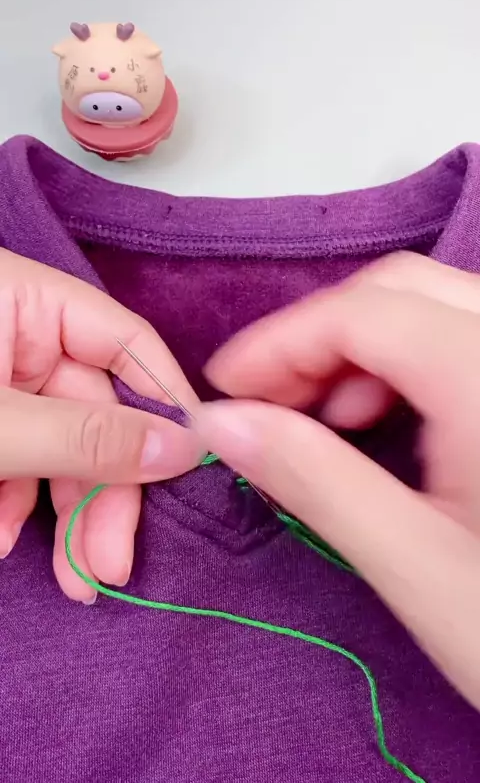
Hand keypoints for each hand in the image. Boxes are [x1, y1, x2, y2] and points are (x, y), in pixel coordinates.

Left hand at [0, 250, 201, 602]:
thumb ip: (84, 436)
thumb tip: (182, 446)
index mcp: (26, 300)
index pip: (126, 344)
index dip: (165, 406)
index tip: (190, 469)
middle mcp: (20, 333)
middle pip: (96, 412)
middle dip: (104, 492)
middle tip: (110, 563)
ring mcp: (0, 378)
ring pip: (58, 445)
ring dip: (61, 513)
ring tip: (67, 576)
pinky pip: (18, 456)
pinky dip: (16, 502)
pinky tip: (2, 539)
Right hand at [195, 252, 479, 710]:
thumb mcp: (414, 562)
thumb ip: (313, 480)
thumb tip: (221, 423)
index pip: (361, 313)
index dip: (278, 344)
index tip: (222, 392)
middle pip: (399, 291)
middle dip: (319, 340)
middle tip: (269, 406)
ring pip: (433, 306)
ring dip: (362, 348)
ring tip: (324, 420)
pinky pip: (461, 338)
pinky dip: (407, 363)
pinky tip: (385, 420)